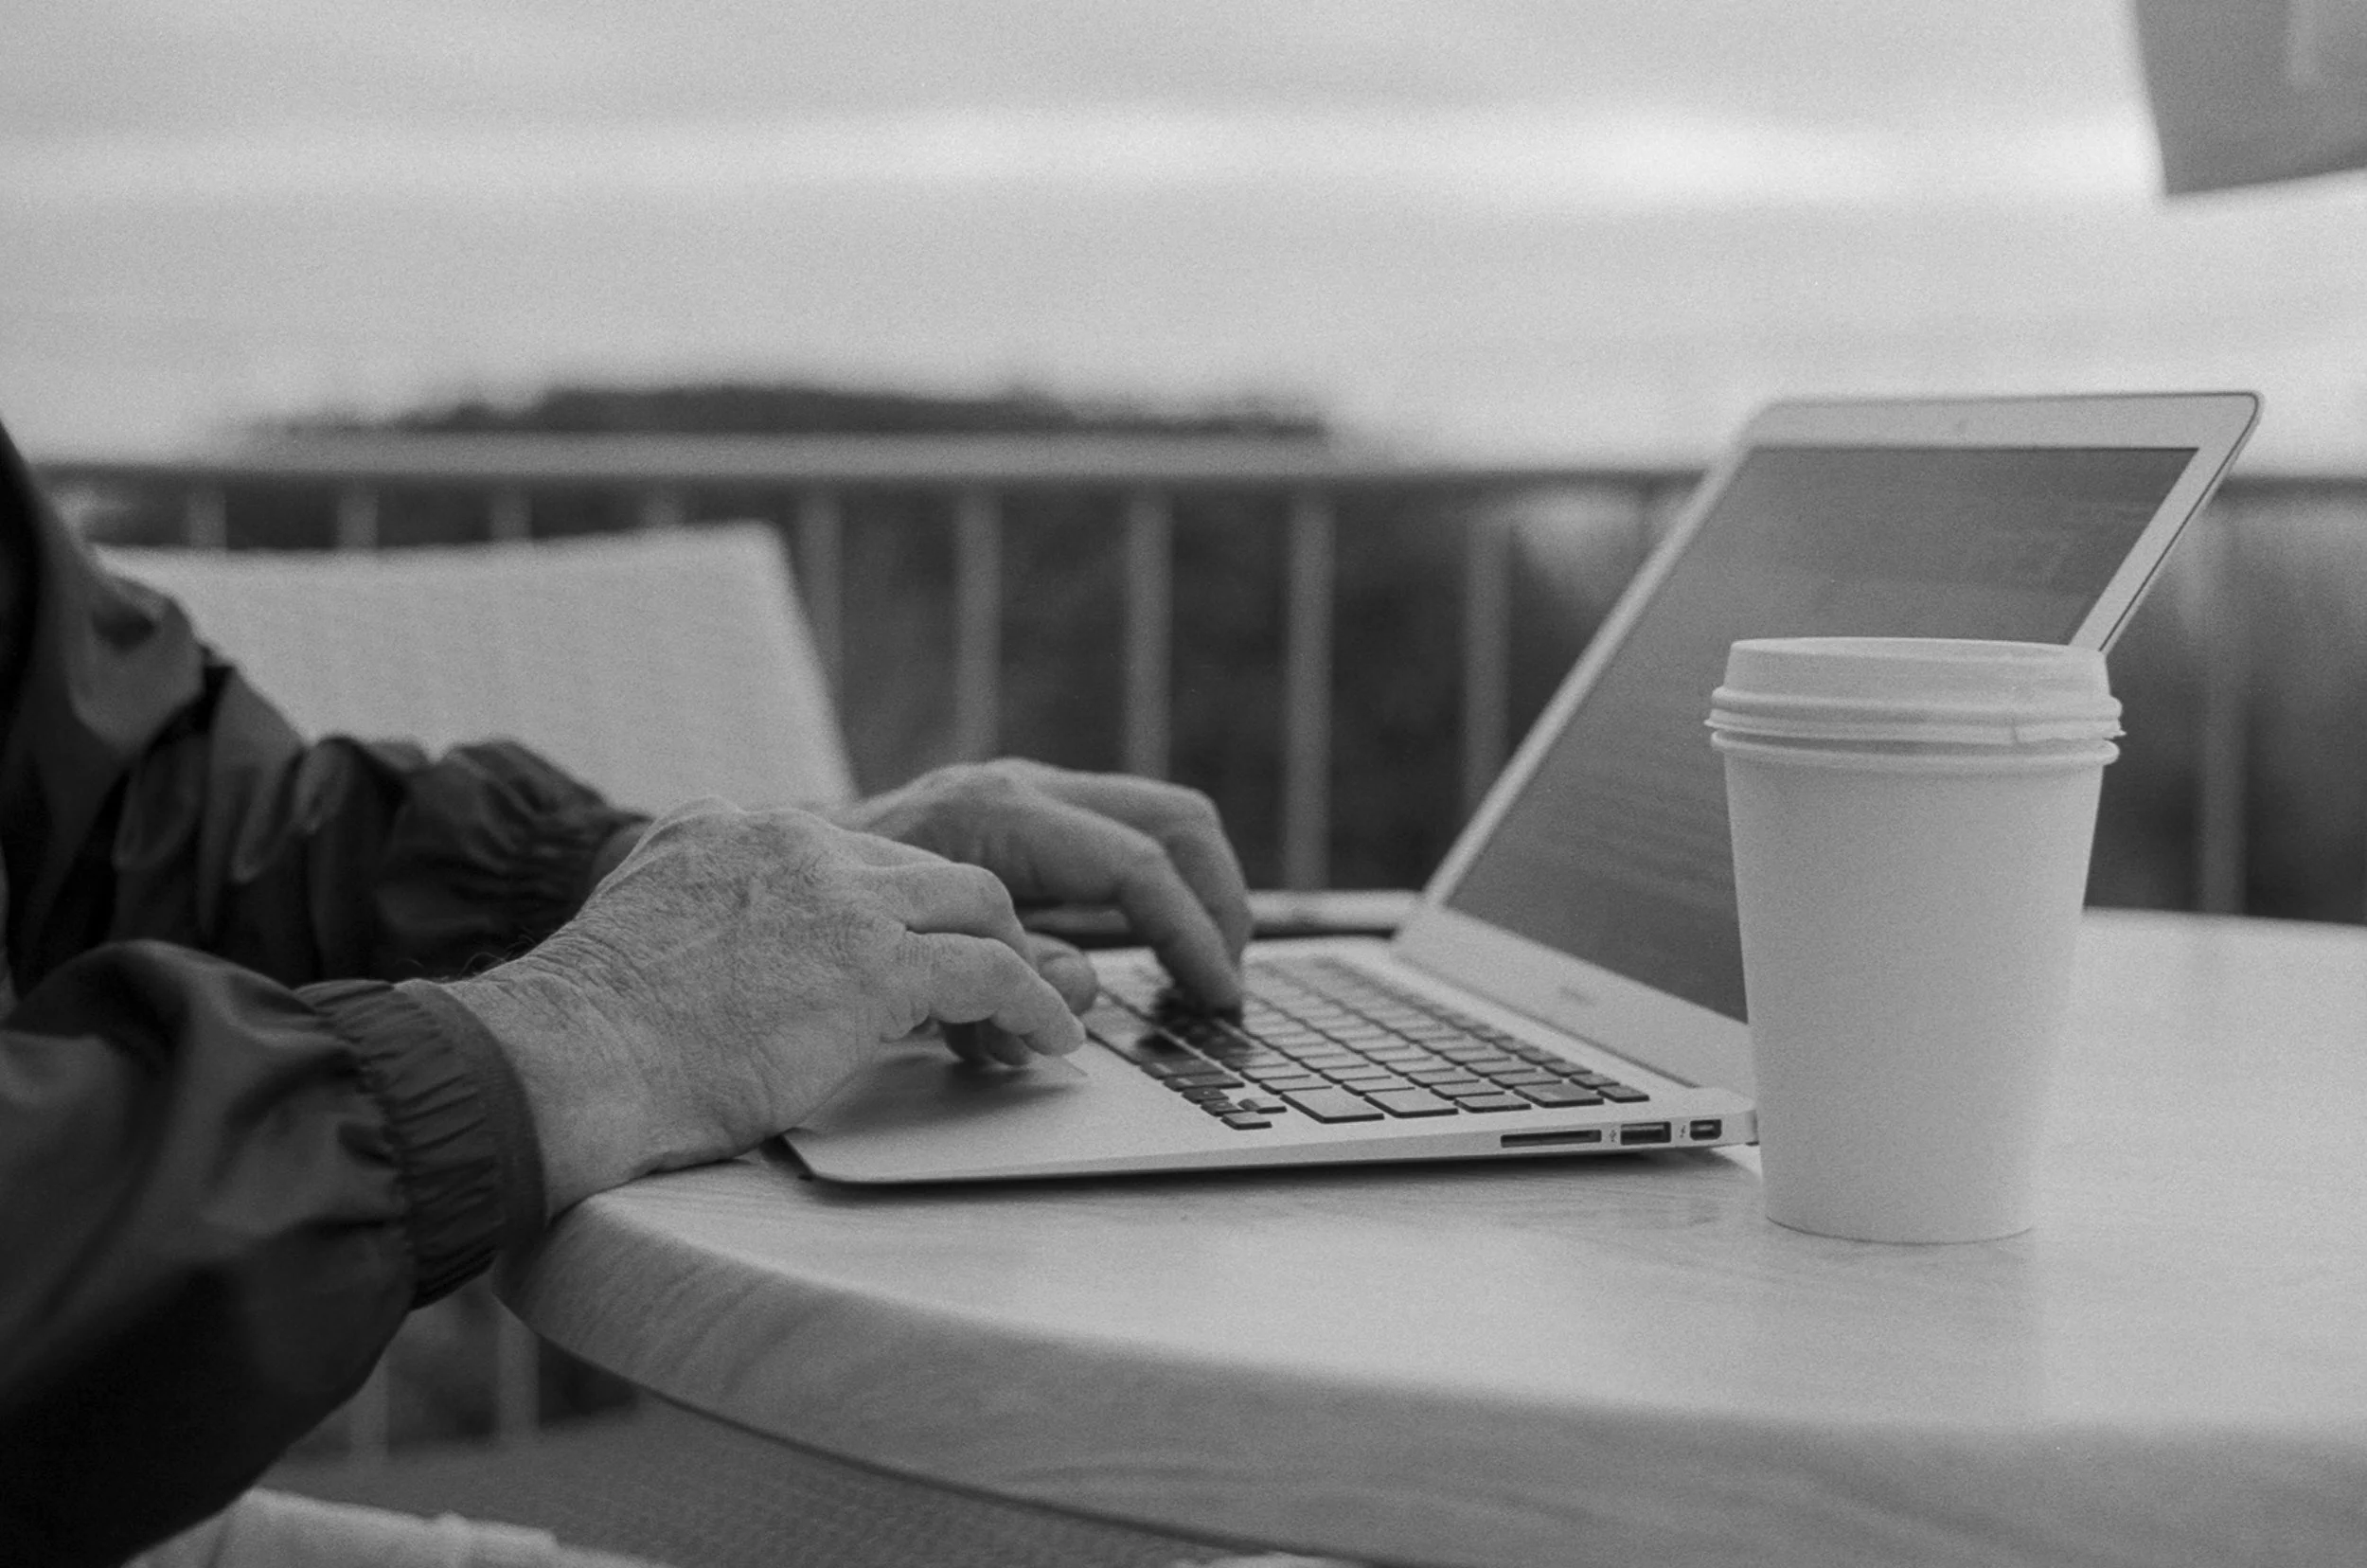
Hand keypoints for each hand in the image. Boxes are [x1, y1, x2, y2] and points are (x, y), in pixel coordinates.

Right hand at [445, 799, 1083, 1214]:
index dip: (892, 908)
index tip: (913, 950)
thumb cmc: (584, 1040)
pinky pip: (991, 973)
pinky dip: (1034, 1005)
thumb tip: (744, 967)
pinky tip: (1051, 1040)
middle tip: (995, 978)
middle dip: (972, 922)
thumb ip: (704, 919)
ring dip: (1015, 959)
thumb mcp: (645, 932)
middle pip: (926, 867)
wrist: (563, 1060)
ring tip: (1036, 1009)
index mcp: (732, 827)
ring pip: (976, 903)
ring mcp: (839, 897)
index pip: (849, 854)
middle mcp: (794, 841)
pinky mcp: (874, 965)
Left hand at [828, 759, 1252, 1009]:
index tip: (1220, 998)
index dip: (1192, 937)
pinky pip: (1114, 845)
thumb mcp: (908, 958)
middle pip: (1175, 820)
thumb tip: (1081, 988)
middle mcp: (1019, 790)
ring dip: (1185, 902)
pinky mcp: (1017, 823)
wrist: (751, 890)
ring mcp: (1021, 798)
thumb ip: (1003, 970)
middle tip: (1228, 981)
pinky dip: (1143, 902)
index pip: (1137, 867)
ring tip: (1197, 978)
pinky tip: (1135, 962)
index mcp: (999, 815)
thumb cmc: (814, 929)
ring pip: (1155, 825)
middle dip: (1218, 901)